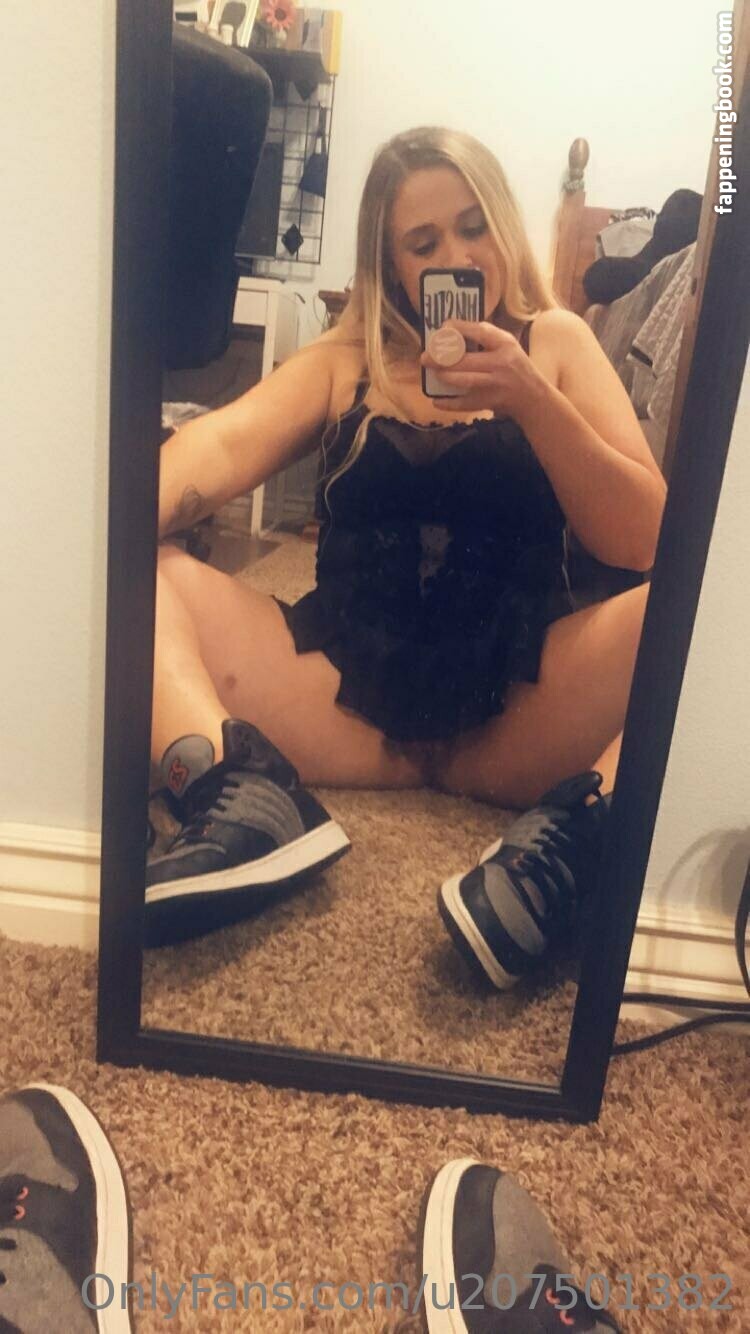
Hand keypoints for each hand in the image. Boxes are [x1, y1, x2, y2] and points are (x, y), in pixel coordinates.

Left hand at [420, 319, 550, 423]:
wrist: (533, 397)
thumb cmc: (516, 366)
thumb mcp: (508, 346)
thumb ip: (487, 337)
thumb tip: (453, 329)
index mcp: (505, 344)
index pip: (480, 331)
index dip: (458, 329)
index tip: (442, 328)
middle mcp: (501, 363)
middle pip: (466, 360)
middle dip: (441, 359)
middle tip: (425, 358)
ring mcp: (495, 384)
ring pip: (464, 380)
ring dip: (444, 377)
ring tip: (434, 373)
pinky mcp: (490, 402)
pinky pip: (465, 403)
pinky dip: (449, 403)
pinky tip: (437, 400)